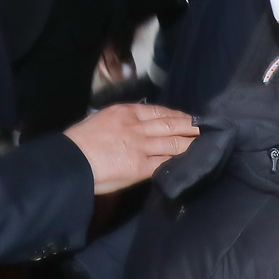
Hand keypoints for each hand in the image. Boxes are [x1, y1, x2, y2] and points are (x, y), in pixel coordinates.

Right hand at [64, 102, 200, 193]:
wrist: (71, 161)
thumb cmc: (79, 142)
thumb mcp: (100, 121)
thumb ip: (120, 122)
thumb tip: (133, 128)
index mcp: (125, 112)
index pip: (158, 111)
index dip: (177, 115)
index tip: (188, 118)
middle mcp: (136, 126)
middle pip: (171, 124)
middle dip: (190, 127)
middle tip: (207, 129)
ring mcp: (141, 146)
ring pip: (173, 143)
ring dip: (191, 144)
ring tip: (206, 144)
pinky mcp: (141, 166)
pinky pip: (165, 163)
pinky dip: (179, 162)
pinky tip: (190, 162)